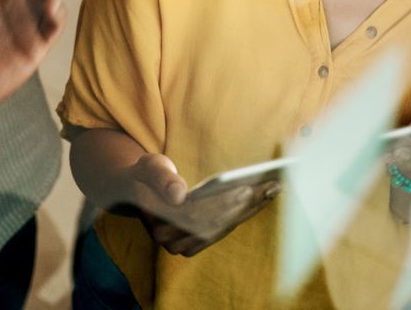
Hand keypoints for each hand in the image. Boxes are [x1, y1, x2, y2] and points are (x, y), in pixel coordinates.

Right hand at [122, 153, 279, 255]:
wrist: (138, 190)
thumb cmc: (147, 174)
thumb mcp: (149, 166)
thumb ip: (161, 177)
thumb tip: (179, 195)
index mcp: (156, 219)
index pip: (193, 214)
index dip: (220, 202)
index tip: (246, 188)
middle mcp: (169, 239)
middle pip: (212, 224)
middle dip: (243, 205)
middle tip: (270, 186)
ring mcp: (182, 245)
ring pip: (221, 229)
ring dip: (249, 211)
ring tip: (272, 190)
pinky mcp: (195, 245)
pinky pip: (223, 231)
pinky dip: (244, 215)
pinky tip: (262, 200)